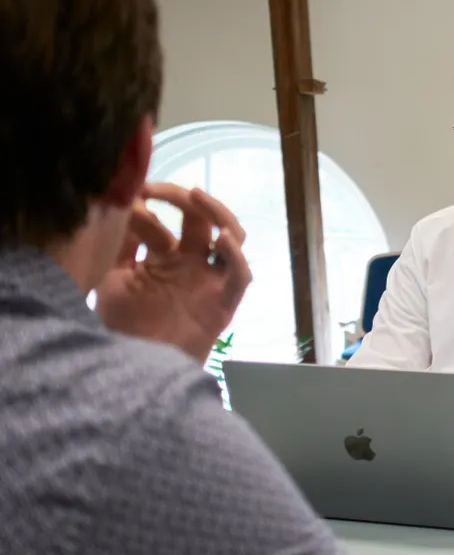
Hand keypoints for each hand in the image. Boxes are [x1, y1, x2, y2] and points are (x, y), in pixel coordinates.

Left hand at [95, 184, 251, 361]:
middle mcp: (191, 263)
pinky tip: (221, 240)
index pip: (161, 219)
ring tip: (196, 196)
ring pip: (231, 237)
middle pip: (199, 218)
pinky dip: (236, 257)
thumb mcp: (111, 279)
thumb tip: (120, 207)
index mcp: (164, 256)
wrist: (135, 368)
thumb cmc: (124, 327)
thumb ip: (119, 247)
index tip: (124, 193)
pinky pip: (240, 277)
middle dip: (178, 197)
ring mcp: (210, 281)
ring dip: (217, 213)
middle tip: (152, 187)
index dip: (145, 203)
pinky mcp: (223, 303)